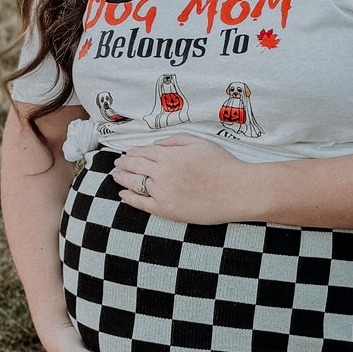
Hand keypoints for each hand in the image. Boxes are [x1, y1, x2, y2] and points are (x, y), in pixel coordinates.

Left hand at [113, 137, 266, 225]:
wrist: (237, 191)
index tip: (126, 154)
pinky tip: (123, 195)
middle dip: (123, 164)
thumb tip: (155, 145)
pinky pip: (142, 204)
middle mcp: (161, 173)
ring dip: (122, 179)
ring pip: (134, 184)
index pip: (143, 153)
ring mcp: (162, 193)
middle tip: (116, 164)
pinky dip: (129, 199)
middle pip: (135, 167)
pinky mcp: (167, 210)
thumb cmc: (222, 165)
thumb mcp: (199, 143)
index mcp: (168, 156)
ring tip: (115, 176)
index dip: (132, 153)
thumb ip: (174, 141)